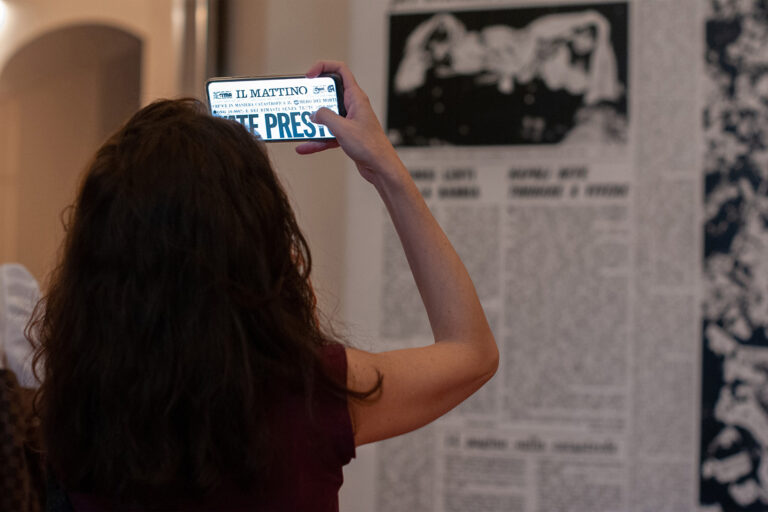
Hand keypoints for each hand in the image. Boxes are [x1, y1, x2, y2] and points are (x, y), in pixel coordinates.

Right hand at [295, 61, 401, 184]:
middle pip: (330, 93)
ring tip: (298, 124)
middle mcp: (353, 106)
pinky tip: (304, 146)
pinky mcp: (347, 135)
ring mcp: (349, 121)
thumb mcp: (343, 128)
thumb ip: (325, 117)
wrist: (381, 167)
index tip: (309, 76)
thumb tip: (314, 113)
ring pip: (327, 116)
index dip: (323, 67)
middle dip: (313, 97)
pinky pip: (328, 134)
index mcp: (356, 98)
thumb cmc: (370, 147)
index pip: (340, 70)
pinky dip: (316, 140)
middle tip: (301, 100)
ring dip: (313, 121)